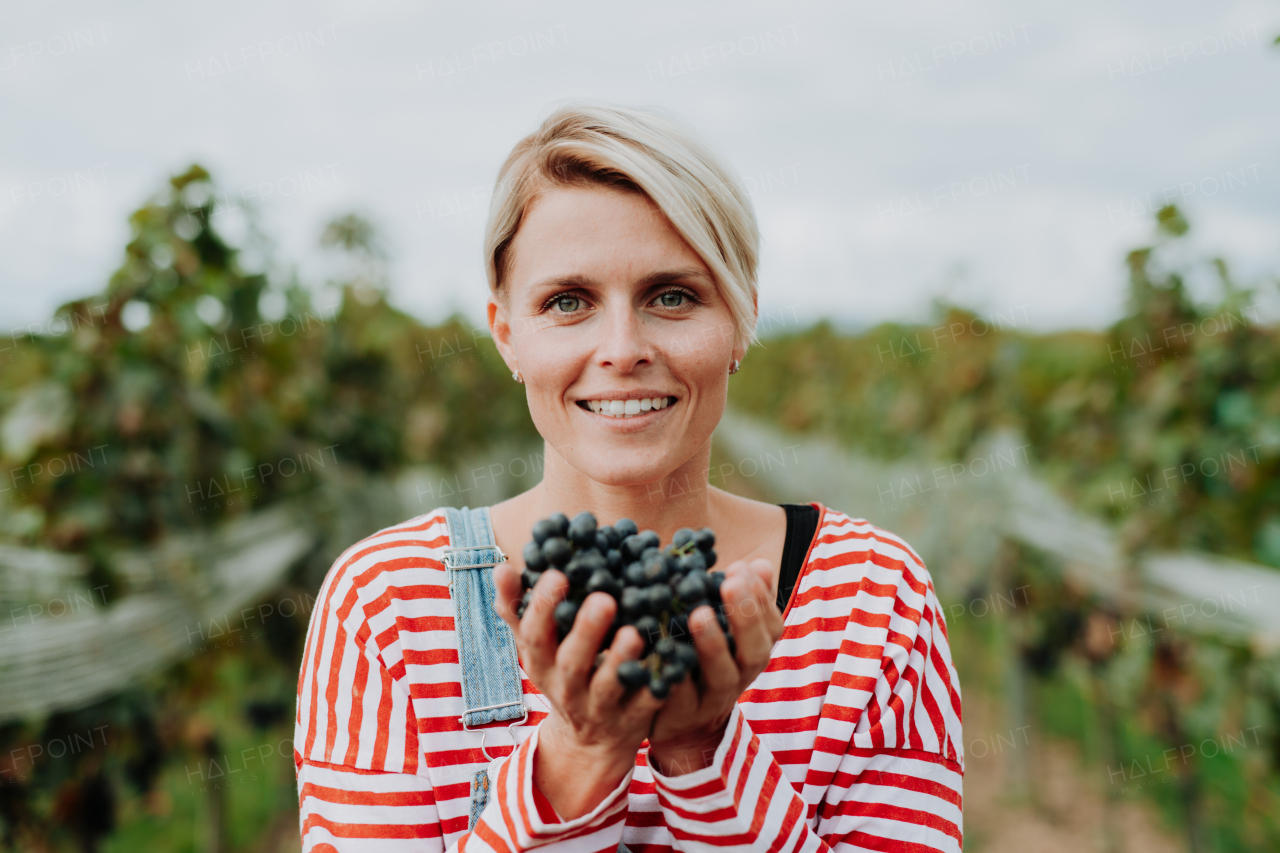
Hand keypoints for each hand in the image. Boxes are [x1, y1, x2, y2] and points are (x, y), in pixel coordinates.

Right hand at [494, 561, 663, 818]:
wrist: (588, 740)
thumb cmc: (562, 671)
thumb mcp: (536, 646)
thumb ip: (517, 608)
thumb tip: (501, 568)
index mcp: (541, 663)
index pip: (534, 636)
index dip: (542, 607)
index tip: (557, 573)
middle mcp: (567, 687)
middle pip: (571, 662)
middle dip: (586, 631)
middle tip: (603, 598)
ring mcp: (599, 707)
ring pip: (608, 685)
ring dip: (620, 659)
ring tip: (634, 633)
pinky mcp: (631, 720)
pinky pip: (645, 703)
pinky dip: (656, 684)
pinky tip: (670, 659)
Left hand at [646, 556, 783, 774]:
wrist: (679, 723)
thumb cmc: (701, 662)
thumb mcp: (724, 631)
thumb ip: (741, 599)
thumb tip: (759, 564)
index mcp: (753, 652)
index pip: (772, 626)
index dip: (760, 598)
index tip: (740, 568)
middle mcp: (740, 677)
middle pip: (755, 652)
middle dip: (745, 617)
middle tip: (729, 583)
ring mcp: (712, 700)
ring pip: (721, 676)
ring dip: (713, 644)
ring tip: (699, 613)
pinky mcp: (681, 716)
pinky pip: (679, 697)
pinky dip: (673, 673)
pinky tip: (660, 647)